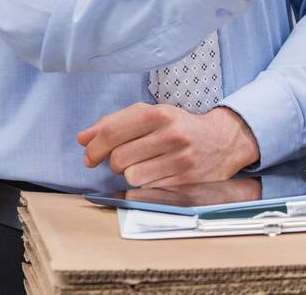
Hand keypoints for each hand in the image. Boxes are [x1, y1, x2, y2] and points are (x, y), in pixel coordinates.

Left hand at [77, 102, 258, 186]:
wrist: (223, 141)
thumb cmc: (180, 127)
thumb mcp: (152, 116)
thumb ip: (115, 124)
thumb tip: (82, 138)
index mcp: (159, 114)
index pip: (113, 133)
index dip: (94, 148)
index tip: (89, 156)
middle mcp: (171, 135)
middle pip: (119, 159)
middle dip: (116, 162)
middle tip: (127, 159)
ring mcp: (180, 160)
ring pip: (132, 177)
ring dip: (132, 176)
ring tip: (147, 166)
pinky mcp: (185, 182)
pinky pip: (147, 191)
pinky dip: (146, 187)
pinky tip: (158, 176)